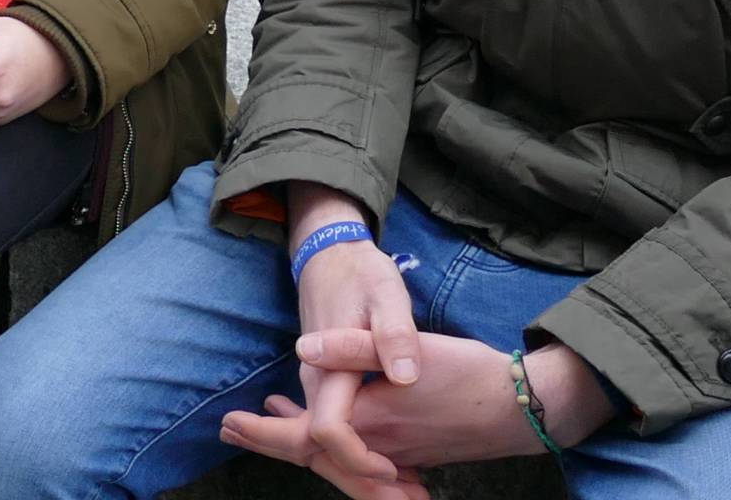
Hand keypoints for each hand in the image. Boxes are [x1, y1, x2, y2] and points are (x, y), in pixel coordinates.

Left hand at [225, 333, 614, 486]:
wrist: (519, 405)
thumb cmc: (464, 374)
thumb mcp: (409, 348)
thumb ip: (353, 345)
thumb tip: (302, 349)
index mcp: (369, 421)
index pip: (305, 437)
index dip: (266, 434)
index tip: (232, 425)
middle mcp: (376, 446)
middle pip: (312, 453)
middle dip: (270, 441)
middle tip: (231, 429)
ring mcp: (394, 453)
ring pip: (334, 455)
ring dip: (298, 439)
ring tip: (267, 421)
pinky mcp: (409, 449)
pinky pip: (356, 454)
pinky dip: (330, 440)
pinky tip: (323, 421)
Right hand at [241, 183, 420, 487]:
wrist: (329, 254)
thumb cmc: (360, 272)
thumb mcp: (384, 292)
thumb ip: (391, 334)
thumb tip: (404, 375)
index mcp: (328, 372)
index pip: (330, 432)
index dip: (358, 459)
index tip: (394, 472)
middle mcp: (319, 388)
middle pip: (326, 453)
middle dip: (364, 487)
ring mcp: (322, 390)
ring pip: (330, 449)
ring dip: (363, 478)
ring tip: (412, 496)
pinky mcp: (332, 388)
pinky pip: (336, 434)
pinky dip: (357, 459)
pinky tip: (389, 473)